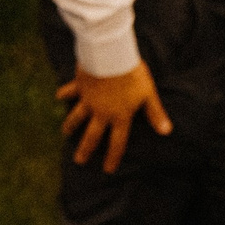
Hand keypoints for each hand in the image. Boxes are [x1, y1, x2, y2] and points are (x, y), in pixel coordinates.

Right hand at [57, 61, 171, 172]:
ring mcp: (88, 100)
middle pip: (92, 135)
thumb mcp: (148, 94)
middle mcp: (101, 112)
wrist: (110, 55)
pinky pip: (70, 91)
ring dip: (70, 125)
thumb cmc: (132, 74)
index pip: (117, 142)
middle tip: (78, 161)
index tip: (107, 170)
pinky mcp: (80, 85)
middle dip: (85, 149)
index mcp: (119, 116)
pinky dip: (64, 93)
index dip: (113, 157)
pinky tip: (58, 96)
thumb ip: (155, 114)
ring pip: (77, 116)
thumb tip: (166, 131)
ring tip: (64, 133)